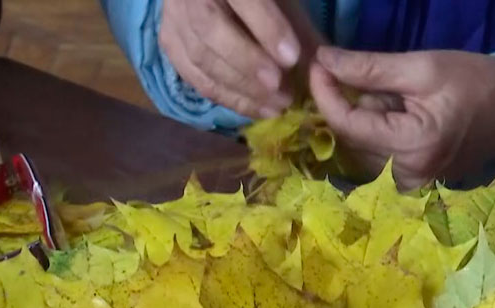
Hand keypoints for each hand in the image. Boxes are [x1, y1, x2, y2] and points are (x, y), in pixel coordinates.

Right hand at [159, 0, 320, 118]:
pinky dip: (227, 97)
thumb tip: (325, 69)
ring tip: (277, 106)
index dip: (267, 27)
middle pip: (211, 29)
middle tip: (281, 90)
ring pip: (200, 58)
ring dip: (241, 88)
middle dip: (248, 63)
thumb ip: (301, 30)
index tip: (292, 57)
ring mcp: (174, 18)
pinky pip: (194, 77)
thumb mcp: (283, 1)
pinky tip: (256, 110)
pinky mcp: (169, 43)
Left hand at [309, 47, 494, 188]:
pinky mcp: (414, 187)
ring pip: (360, 149)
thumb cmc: (478, 84)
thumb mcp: (423, 67)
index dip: (325, 91)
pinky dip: (378, 132)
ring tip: (397, 97)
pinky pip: (376, 157)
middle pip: (349, 139)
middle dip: (350, 104)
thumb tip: (323, 61)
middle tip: (373, 76)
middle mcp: (407, 178)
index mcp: (412, 147)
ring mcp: (411, 187)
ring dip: (366, 118)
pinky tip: (400, 116)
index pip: (346, 124)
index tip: (318, 62)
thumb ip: (369, 68)